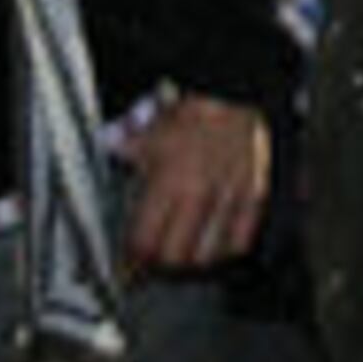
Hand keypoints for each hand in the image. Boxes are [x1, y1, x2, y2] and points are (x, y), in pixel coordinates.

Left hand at [122, 94, 271, 276]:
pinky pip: (239, 242)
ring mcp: (230, 199)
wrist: (234, 94)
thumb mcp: (147, 135)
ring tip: (180, 259)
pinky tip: (212, 249)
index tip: (127, 266)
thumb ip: (126, 159)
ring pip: (207, 257)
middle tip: (151, 264)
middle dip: (158, 266)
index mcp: (168, 180)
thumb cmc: (191, 114)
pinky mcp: (253, 197)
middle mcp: (199, 194)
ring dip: (190, 263)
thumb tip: (109, 164)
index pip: (145, 242)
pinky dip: (223, 251)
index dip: (132, 261)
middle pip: (174, 258)